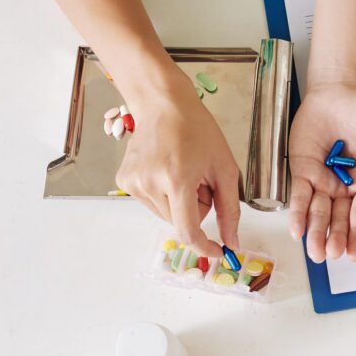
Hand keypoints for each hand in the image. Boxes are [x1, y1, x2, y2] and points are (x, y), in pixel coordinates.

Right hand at [115, 67, 240, 256]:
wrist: (163, 104)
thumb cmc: (197, 130)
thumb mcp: (224, 168)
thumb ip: (230, 210)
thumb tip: (231, 242)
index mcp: (176, 180)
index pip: (188, 231)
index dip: (204, 246)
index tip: (218, 251)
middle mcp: (149, 183)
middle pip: (179, 221)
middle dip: (196, 208)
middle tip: (200, 179)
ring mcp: (132, 183)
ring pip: (166, 215)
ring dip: (180, 202)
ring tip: (183, 171)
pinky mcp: (123, 181)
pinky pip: (152, 203)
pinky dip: (164, 194)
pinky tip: (167, 170)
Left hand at [288, 81, 355, 261]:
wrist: (339, 90)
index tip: (354, 254)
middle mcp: (344, 186)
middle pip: (339, 218)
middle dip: (335, 237)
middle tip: (332, 253)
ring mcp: (322, 180)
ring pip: (319, 212)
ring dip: (316, 232)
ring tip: (316, 251)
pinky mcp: (303, 170)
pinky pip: (300, 196)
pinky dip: (298, 212)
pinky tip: (297, 229)